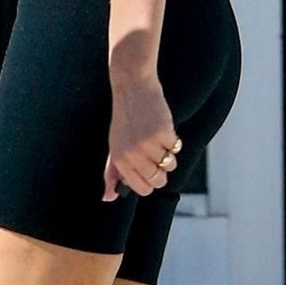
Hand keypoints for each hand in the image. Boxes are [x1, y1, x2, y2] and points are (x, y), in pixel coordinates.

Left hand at [104, 74, 182, 200]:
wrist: (133, 87)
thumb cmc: (124, 119)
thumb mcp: (114, 145)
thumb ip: (112, 172)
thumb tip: (108, 197)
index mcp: (119, 160)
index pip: (142, 189)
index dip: (149, 182)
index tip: (150, 170)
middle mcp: (133, 155)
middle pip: (158, 181)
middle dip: (161, 171)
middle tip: (155, 153)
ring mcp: (148, 145)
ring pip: (169, 165)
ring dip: (168, 154)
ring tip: (157, 138)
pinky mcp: (163, 134)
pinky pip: (176, 148)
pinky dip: (173, 140)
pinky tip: (162, 127)